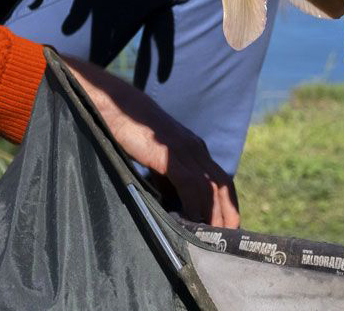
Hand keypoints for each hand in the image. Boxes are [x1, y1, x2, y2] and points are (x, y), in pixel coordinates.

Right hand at [59, 56, 239, 226]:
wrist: (116, 106)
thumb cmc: (132, 132)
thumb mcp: (156, 159)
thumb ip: (168, 178)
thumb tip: (174, 206)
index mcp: (195, 150)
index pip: (221, 180)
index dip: (226, 204)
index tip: (226, 226)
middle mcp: (196, 149)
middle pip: (223, 186)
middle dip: (227, 213)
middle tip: (226, 237)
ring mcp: (185, 150)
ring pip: (210, 187)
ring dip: (212, 213)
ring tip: (209, 234)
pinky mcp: (170, 154)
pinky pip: (190, 183)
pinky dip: (193, 204)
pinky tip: (190, 219)